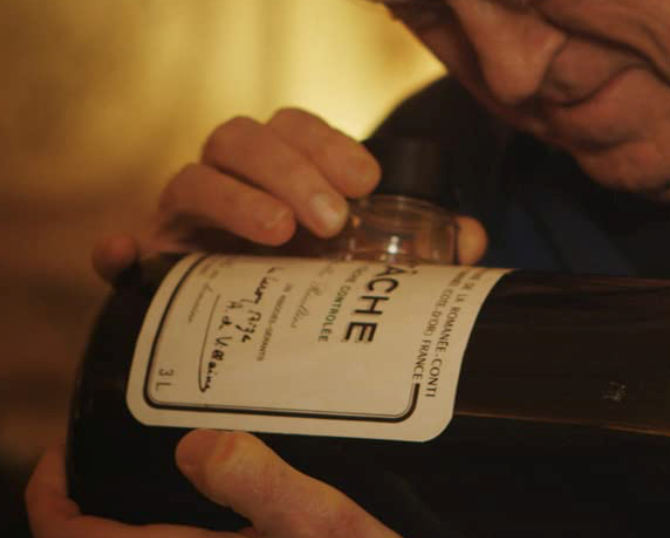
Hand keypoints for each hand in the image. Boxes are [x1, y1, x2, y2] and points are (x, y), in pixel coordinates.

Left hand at [27, 430, 402, 537]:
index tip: (63, 450)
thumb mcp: (325, 526)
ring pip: (161, 537)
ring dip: (152, 500)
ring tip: (177, 442)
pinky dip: (199, 509)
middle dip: (107, 492)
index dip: (53, 498)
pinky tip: (236, 474)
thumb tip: (193, 445)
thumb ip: (260, 484)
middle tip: (128, 432)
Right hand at [92, 108, 487, 279]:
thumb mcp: (371, 263)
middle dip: (291, 167)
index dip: (327, 143)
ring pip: (192, 175)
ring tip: (280, 234)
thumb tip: (475, 236)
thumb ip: (421, 245)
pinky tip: (128, 255)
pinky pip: (126, 246)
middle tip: (331, 218)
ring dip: (236, 197)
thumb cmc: (318, 283)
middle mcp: (229, 181)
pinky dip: (122, 248)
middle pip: (242, 136)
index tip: (367, 181)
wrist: (259, 340)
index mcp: (280, 169)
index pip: (293, 125)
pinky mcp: (151, 260)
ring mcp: (184, 219)